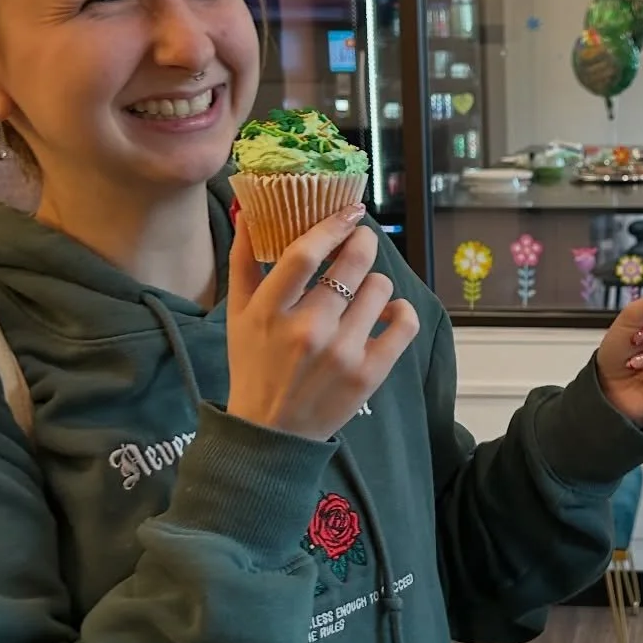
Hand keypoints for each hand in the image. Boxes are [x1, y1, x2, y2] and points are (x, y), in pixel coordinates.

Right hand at [226, 208, 419, 440]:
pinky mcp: (370, 373)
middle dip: (362, 243)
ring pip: (380, 288)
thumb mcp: (237, 314)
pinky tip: (388, 311)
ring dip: (375, 282)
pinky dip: (401, 310)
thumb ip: (244, 260)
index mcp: (270, 312)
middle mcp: (308, 330)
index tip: (348, 212)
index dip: (332, 225)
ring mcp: (342, 353)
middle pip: (353, 264)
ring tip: (362, 291)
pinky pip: (405, 323)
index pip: (305, 253)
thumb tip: (250, 210)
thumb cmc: (254, 366)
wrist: (272, 433)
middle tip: (360, 242)